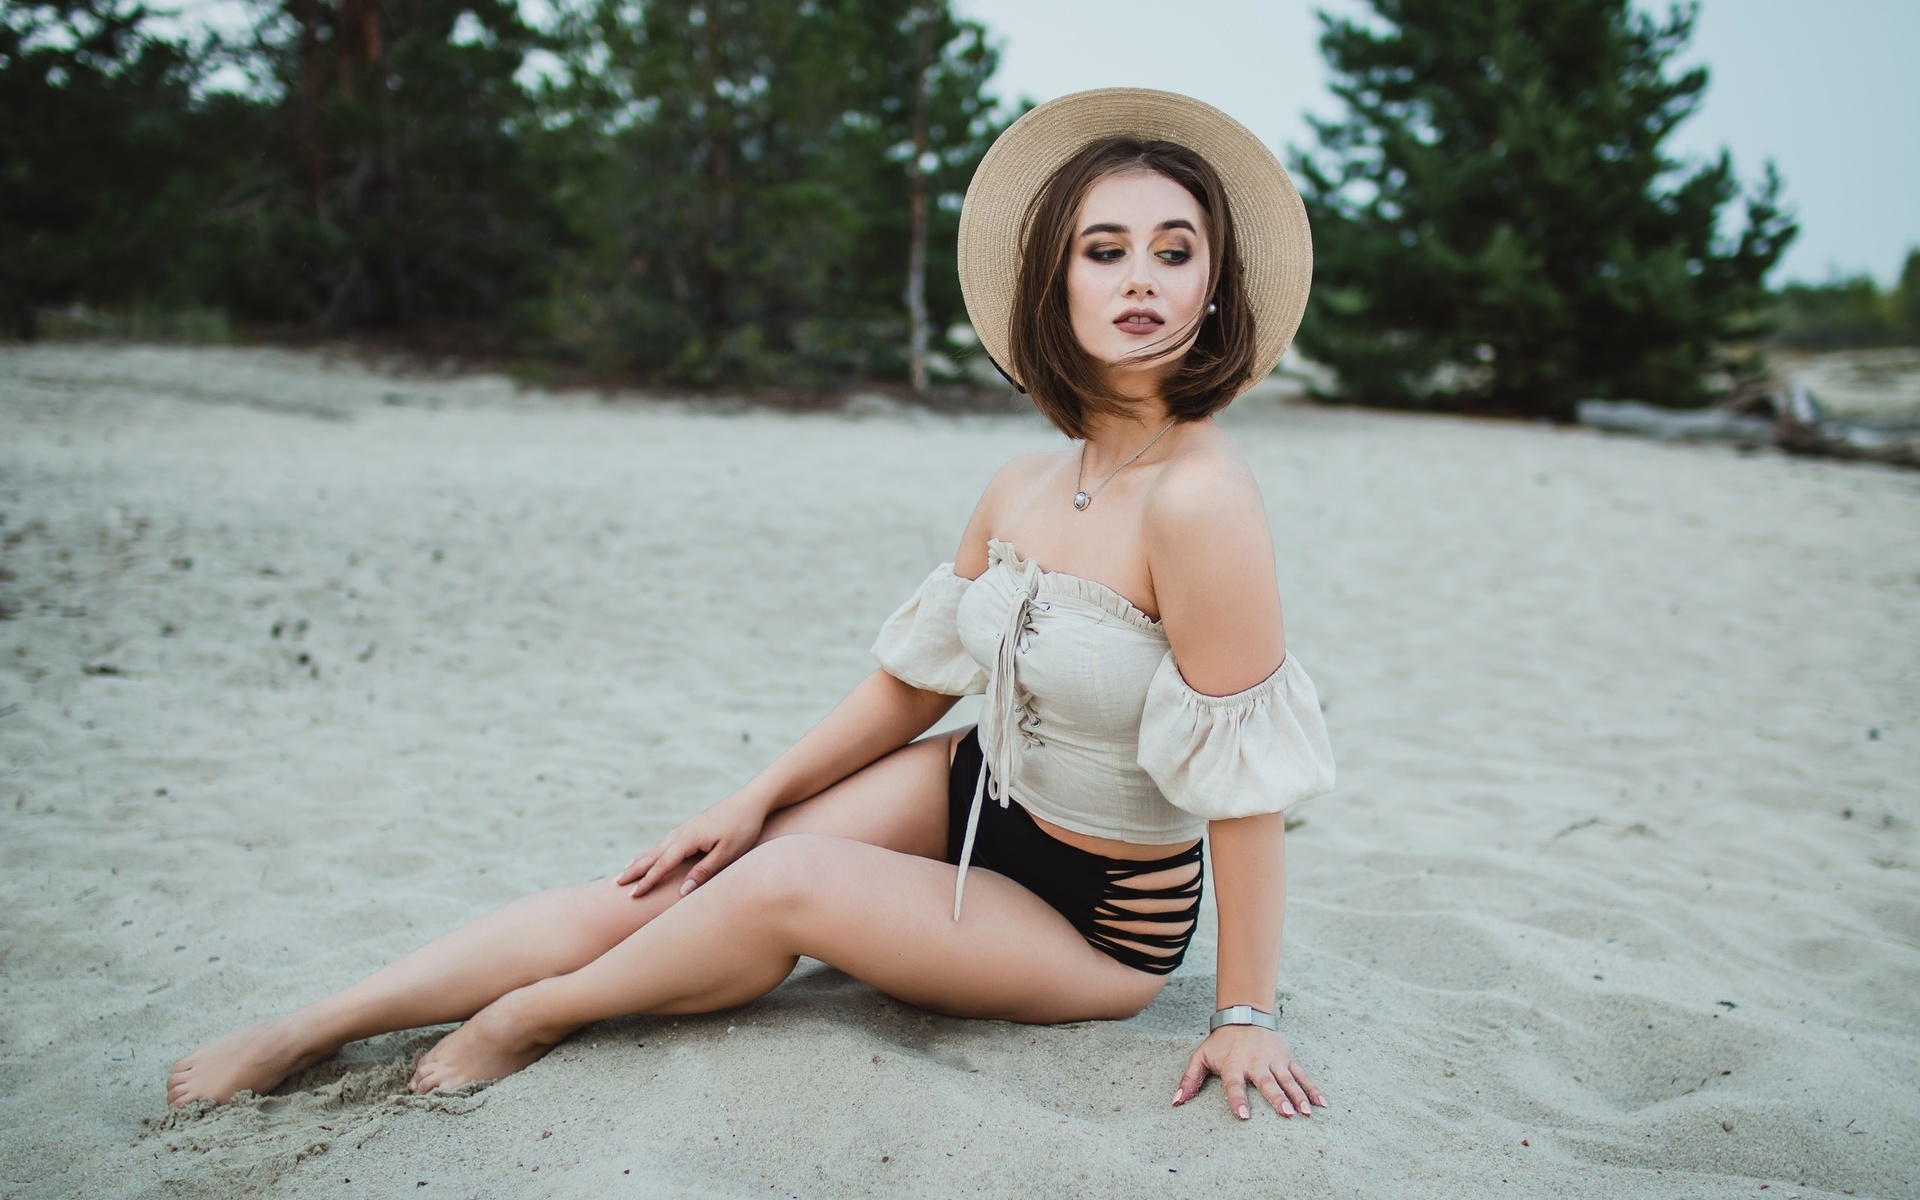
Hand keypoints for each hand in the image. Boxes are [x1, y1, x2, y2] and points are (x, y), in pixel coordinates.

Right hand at [615, 795, 766, 897]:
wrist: (752, 801)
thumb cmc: (743, 828)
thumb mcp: (727, 853)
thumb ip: (704, 871)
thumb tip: (683, 891)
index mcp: (689, 838)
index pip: (663, 864)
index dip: (648, 881)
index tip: (632, 895)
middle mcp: (682, 831)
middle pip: (654, 854)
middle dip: (635, 869)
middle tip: (617, 883)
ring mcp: (686, 827)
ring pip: (658, 846)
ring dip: (642, 859)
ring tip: (626, 870)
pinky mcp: (693, 826)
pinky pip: (666, 841)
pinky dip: (654, 850)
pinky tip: (653, 854)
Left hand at [1172, 1024, 1325, 1119]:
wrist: (1243, 1016)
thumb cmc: (1220, 1043)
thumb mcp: (1201, 1057)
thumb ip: (1189, 1079)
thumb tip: (1176, 1102)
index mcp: (1234, 1064)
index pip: (1235, 1085)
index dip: (1238, 1100)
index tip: (1244, 1116)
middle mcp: (1256, 1062)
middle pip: (1267, 1082)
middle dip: (1277, 1098)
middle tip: (1287, 1113)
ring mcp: (1274, 1060)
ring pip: (1288, 1079)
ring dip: (1298, 1095)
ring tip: (1306, 1112)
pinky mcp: (1286, 1058)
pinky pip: (1301, 1074)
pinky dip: (1312, 1088)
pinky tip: (1321, 1103)